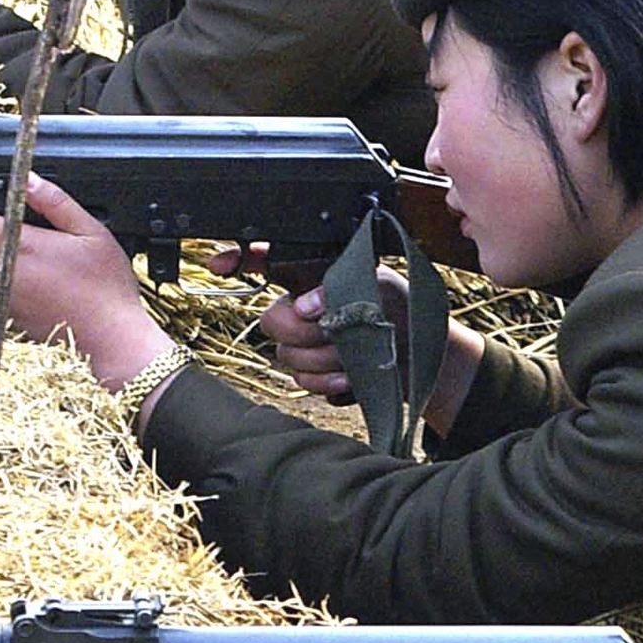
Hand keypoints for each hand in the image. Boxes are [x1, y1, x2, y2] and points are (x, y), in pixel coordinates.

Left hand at [0, 173, 171, 383]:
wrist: (111, 344)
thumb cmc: (106, 290)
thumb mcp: (92, 232)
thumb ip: (56, 202)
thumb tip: (28, 179)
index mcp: (21, 246)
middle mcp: (3, 273)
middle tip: (20, 230)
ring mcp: (2, 300)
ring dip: (0, 257)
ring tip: (45, 265)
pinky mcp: (5, 320)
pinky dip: (11, 282)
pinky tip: (46, 287)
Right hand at [244, 263, 488, 432]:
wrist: (422, 359)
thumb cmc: (404, 312)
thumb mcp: (381, 287)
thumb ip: (339, 289)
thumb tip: (304, 308)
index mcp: (315, 276)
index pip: (267, 260)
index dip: (239, 258)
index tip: (219, 264)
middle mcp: (304, 307)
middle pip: (270, 321)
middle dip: (302, 334)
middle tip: (333, 336)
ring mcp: (307, 343)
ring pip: (284, 356)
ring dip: (322, 362)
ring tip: (353, 359)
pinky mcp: (314, 374)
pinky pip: (300, 382)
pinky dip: (326, 383)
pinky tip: (349, 379)